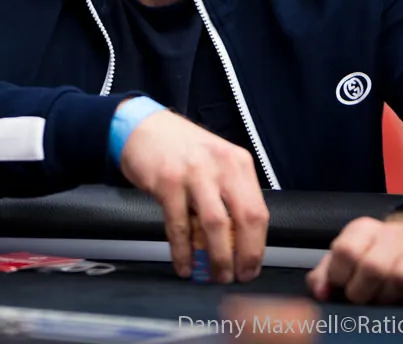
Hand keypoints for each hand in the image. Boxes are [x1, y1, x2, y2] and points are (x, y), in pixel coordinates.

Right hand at [119, 107, 267, 283]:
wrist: (143, 127)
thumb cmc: (181, 149)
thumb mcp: (216, 162)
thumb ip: (230, 193)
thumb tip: (240, 240)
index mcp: (238, 163)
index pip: (259, 210)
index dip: (257, 245)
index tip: (252, 266)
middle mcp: (220, 165)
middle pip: (243, 219)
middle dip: (243, 255)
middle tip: (237, 276)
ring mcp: (194, 173)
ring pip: (214, 225)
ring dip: (217, 257)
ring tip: (215, 274)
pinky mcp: (167, 182)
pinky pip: (179, 226)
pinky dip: (183, 252)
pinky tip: (184, 265)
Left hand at [306, 214, 402, 304]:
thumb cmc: (379, 254)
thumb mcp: (348, 256)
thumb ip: (326, 274)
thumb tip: (321, 293)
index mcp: (364, 229)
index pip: (346, 250)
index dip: (340, 276)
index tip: (344, 284)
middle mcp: (393, 234)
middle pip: (373, 267)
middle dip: (363, 292)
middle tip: (364, 297)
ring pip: (401, 279)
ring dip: (389, 298)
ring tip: (386, 297)